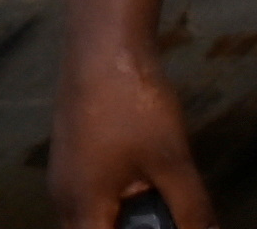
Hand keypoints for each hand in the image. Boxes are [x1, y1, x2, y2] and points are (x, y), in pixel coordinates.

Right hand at [45, 30, 209, 228]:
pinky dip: (113, 210)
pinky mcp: (70, 157)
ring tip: (162, 214)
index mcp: (82, 205)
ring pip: (87, 221)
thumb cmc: (134, 105)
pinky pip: (87, 201)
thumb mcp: (173, 163)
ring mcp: (63, 175)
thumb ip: (193, 212)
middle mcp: (63, 197)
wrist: (103, 45)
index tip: (163, 228)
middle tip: (167, 221)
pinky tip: (145, 196)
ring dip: (121, 224)